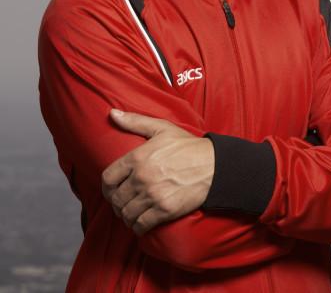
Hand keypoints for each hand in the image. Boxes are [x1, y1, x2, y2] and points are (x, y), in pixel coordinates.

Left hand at [102, 110, 214, 235]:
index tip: (113, 189)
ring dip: (127, 216)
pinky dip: (138, 226)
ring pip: (126, 214)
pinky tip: (141, 222)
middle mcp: (141, 177)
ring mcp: (152, 195)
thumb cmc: (187, 146)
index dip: (107, 187)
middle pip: (116, 199)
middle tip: (124, 203)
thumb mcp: (161, 128)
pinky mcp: (164, 210)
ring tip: (132, 212)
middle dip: (117, 203)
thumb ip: (134, 121)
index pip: (108, 178)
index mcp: (137, 157)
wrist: (213, 165)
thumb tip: (112, 114)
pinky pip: (140, 225)